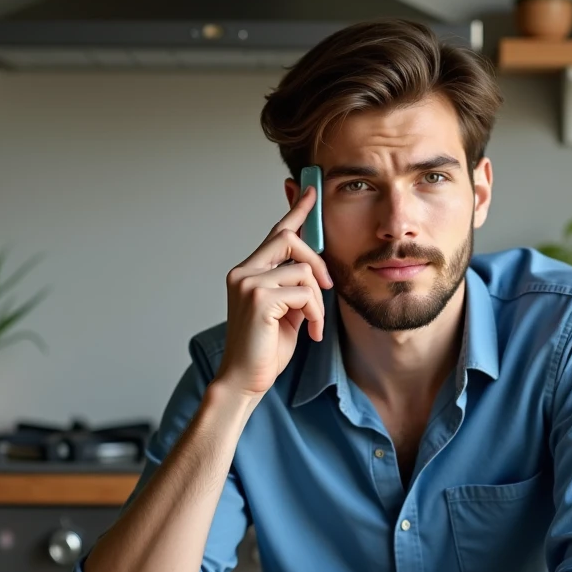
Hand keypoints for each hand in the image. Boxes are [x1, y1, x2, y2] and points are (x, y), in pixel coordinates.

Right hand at [215, 185, 333, 399]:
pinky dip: (315, 314)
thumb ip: (295, 285)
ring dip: (317, 301)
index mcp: (248, 272)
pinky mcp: (258, 299)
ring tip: (312, 324)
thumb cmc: (265, 349)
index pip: (275, 233)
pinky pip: (305, 293)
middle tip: (327, 286)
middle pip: (289, 239)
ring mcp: (248, 283)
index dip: (295, 211)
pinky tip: (310, 332)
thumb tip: (316, 266)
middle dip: (317, 260)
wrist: (245, 380)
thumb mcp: (287, 310)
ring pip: (303, 271)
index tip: (311, 190)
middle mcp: (243, 272)